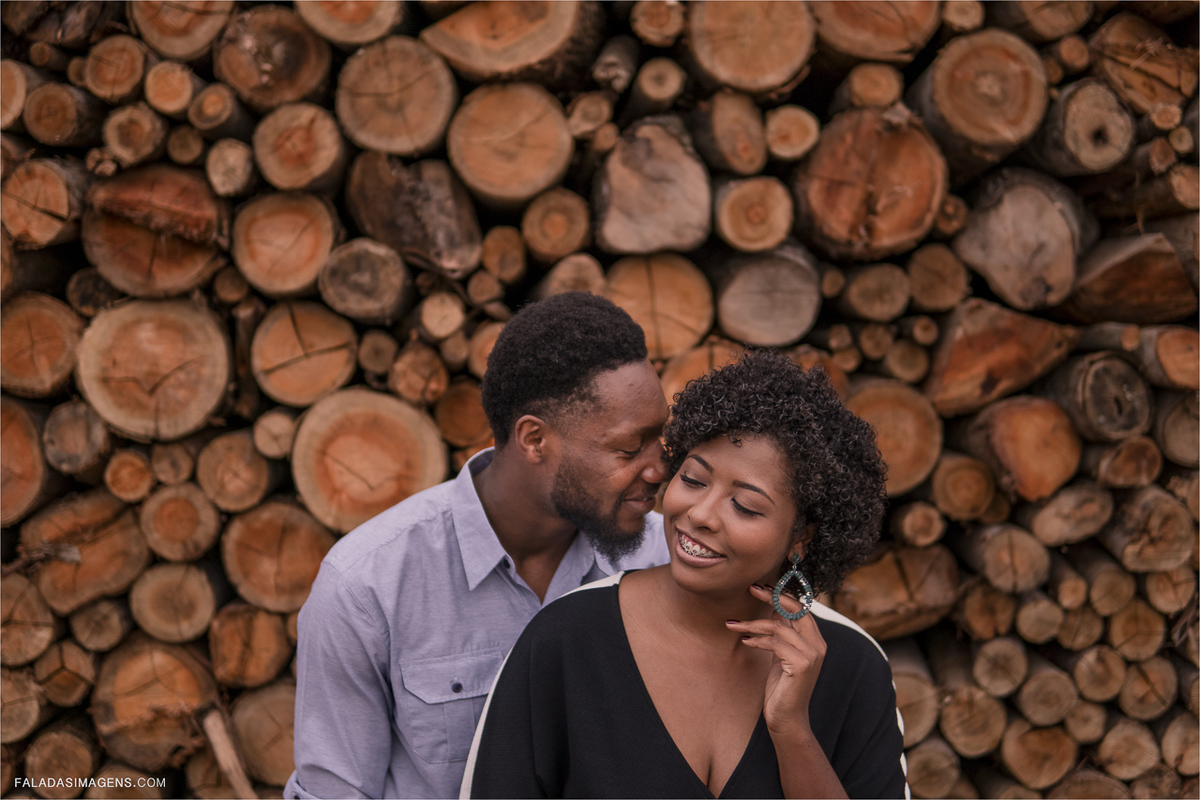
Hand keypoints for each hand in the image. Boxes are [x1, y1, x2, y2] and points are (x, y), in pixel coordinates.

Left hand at [725, 584, 826, 739]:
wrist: (786, 719)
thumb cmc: (781, 686)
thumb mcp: (781, 654)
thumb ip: (782, 633)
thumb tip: (772, 605)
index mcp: (815, 640)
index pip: (801, 607)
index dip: (781, 594)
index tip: (760, 586)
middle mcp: (818, 644)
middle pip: (795, 610)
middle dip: (771, 596)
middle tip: (750, 588)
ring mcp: (812, 655)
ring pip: (779, 626)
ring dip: (752, 623)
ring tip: (733, 624)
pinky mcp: (802, 664)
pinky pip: (775, 643)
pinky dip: (757, 640)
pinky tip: (745, 641)